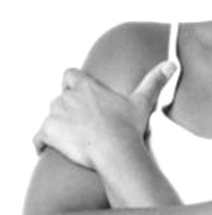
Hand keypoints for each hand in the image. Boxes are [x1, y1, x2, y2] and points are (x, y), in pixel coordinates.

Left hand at [33, 61, 176, 168]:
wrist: (115, 151)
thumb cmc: (128, 127)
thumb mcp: (142, 102)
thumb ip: (154, 80)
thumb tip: (172, 63)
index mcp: (87, 86)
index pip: (69, 75)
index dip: (72, 84)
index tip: (78, 95)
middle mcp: (68, 96)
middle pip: (59, 98)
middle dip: (66, 109)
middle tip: (80, 124)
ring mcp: (56, 114)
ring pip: (50, 117)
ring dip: (56, 126)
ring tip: (70, 139)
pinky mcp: (48, 132)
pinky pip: (38, 138)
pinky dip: (41, 144)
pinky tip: (48, 150)